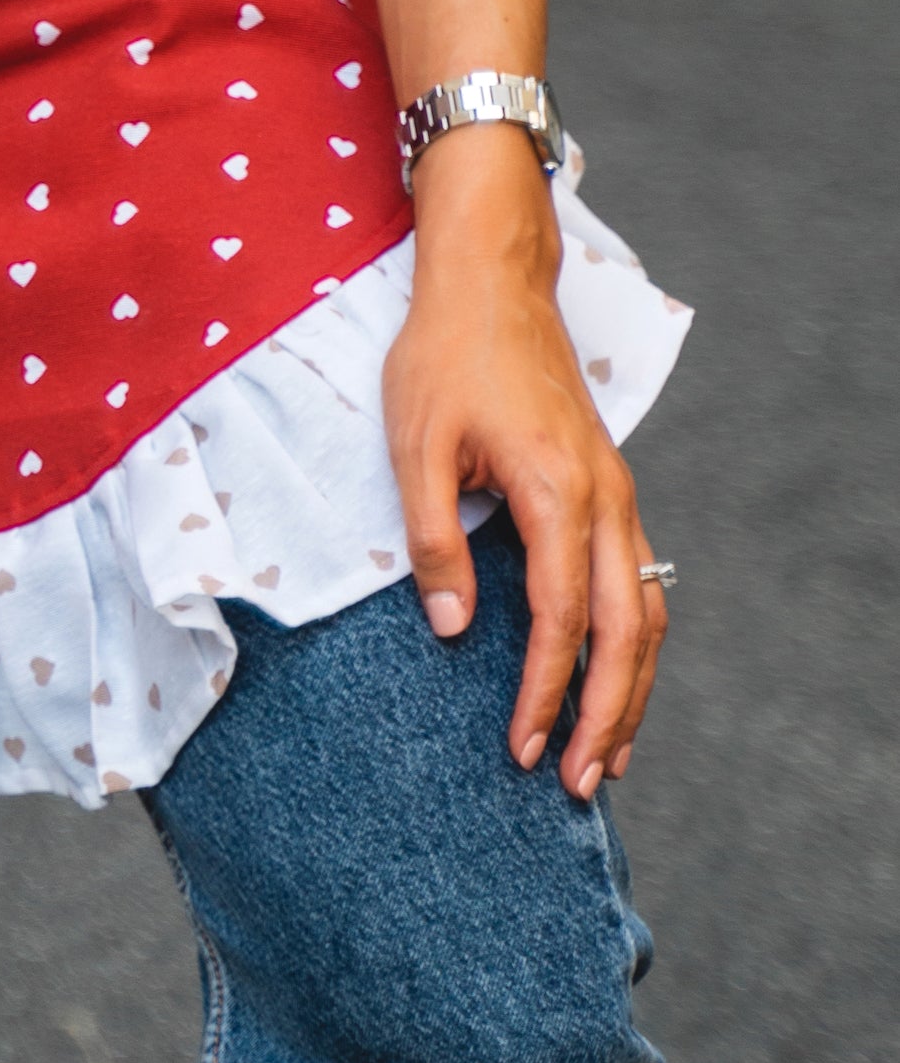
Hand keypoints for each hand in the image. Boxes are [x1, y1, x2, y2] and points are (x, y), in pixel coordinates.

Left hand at [382, 133, 664, 800]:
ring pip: (647, 610)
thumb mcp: (415, 442)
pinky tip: (616, 674)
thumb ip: (435, 537)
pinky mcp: (608, 484)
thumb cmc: (444, 352)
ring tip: (610, 757)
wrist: (491, 278)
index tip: (524, 748)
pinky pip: (638, 579)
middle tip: (581, 785)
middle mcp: (603, 497)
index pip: (561, 619)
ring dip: (633, 687)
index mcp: (557, 491)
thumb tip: (455, 630)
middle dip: (609, 715)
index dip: (545, 692)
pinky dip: (634, 640)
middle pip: (626, 631)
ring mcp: (615, 490)